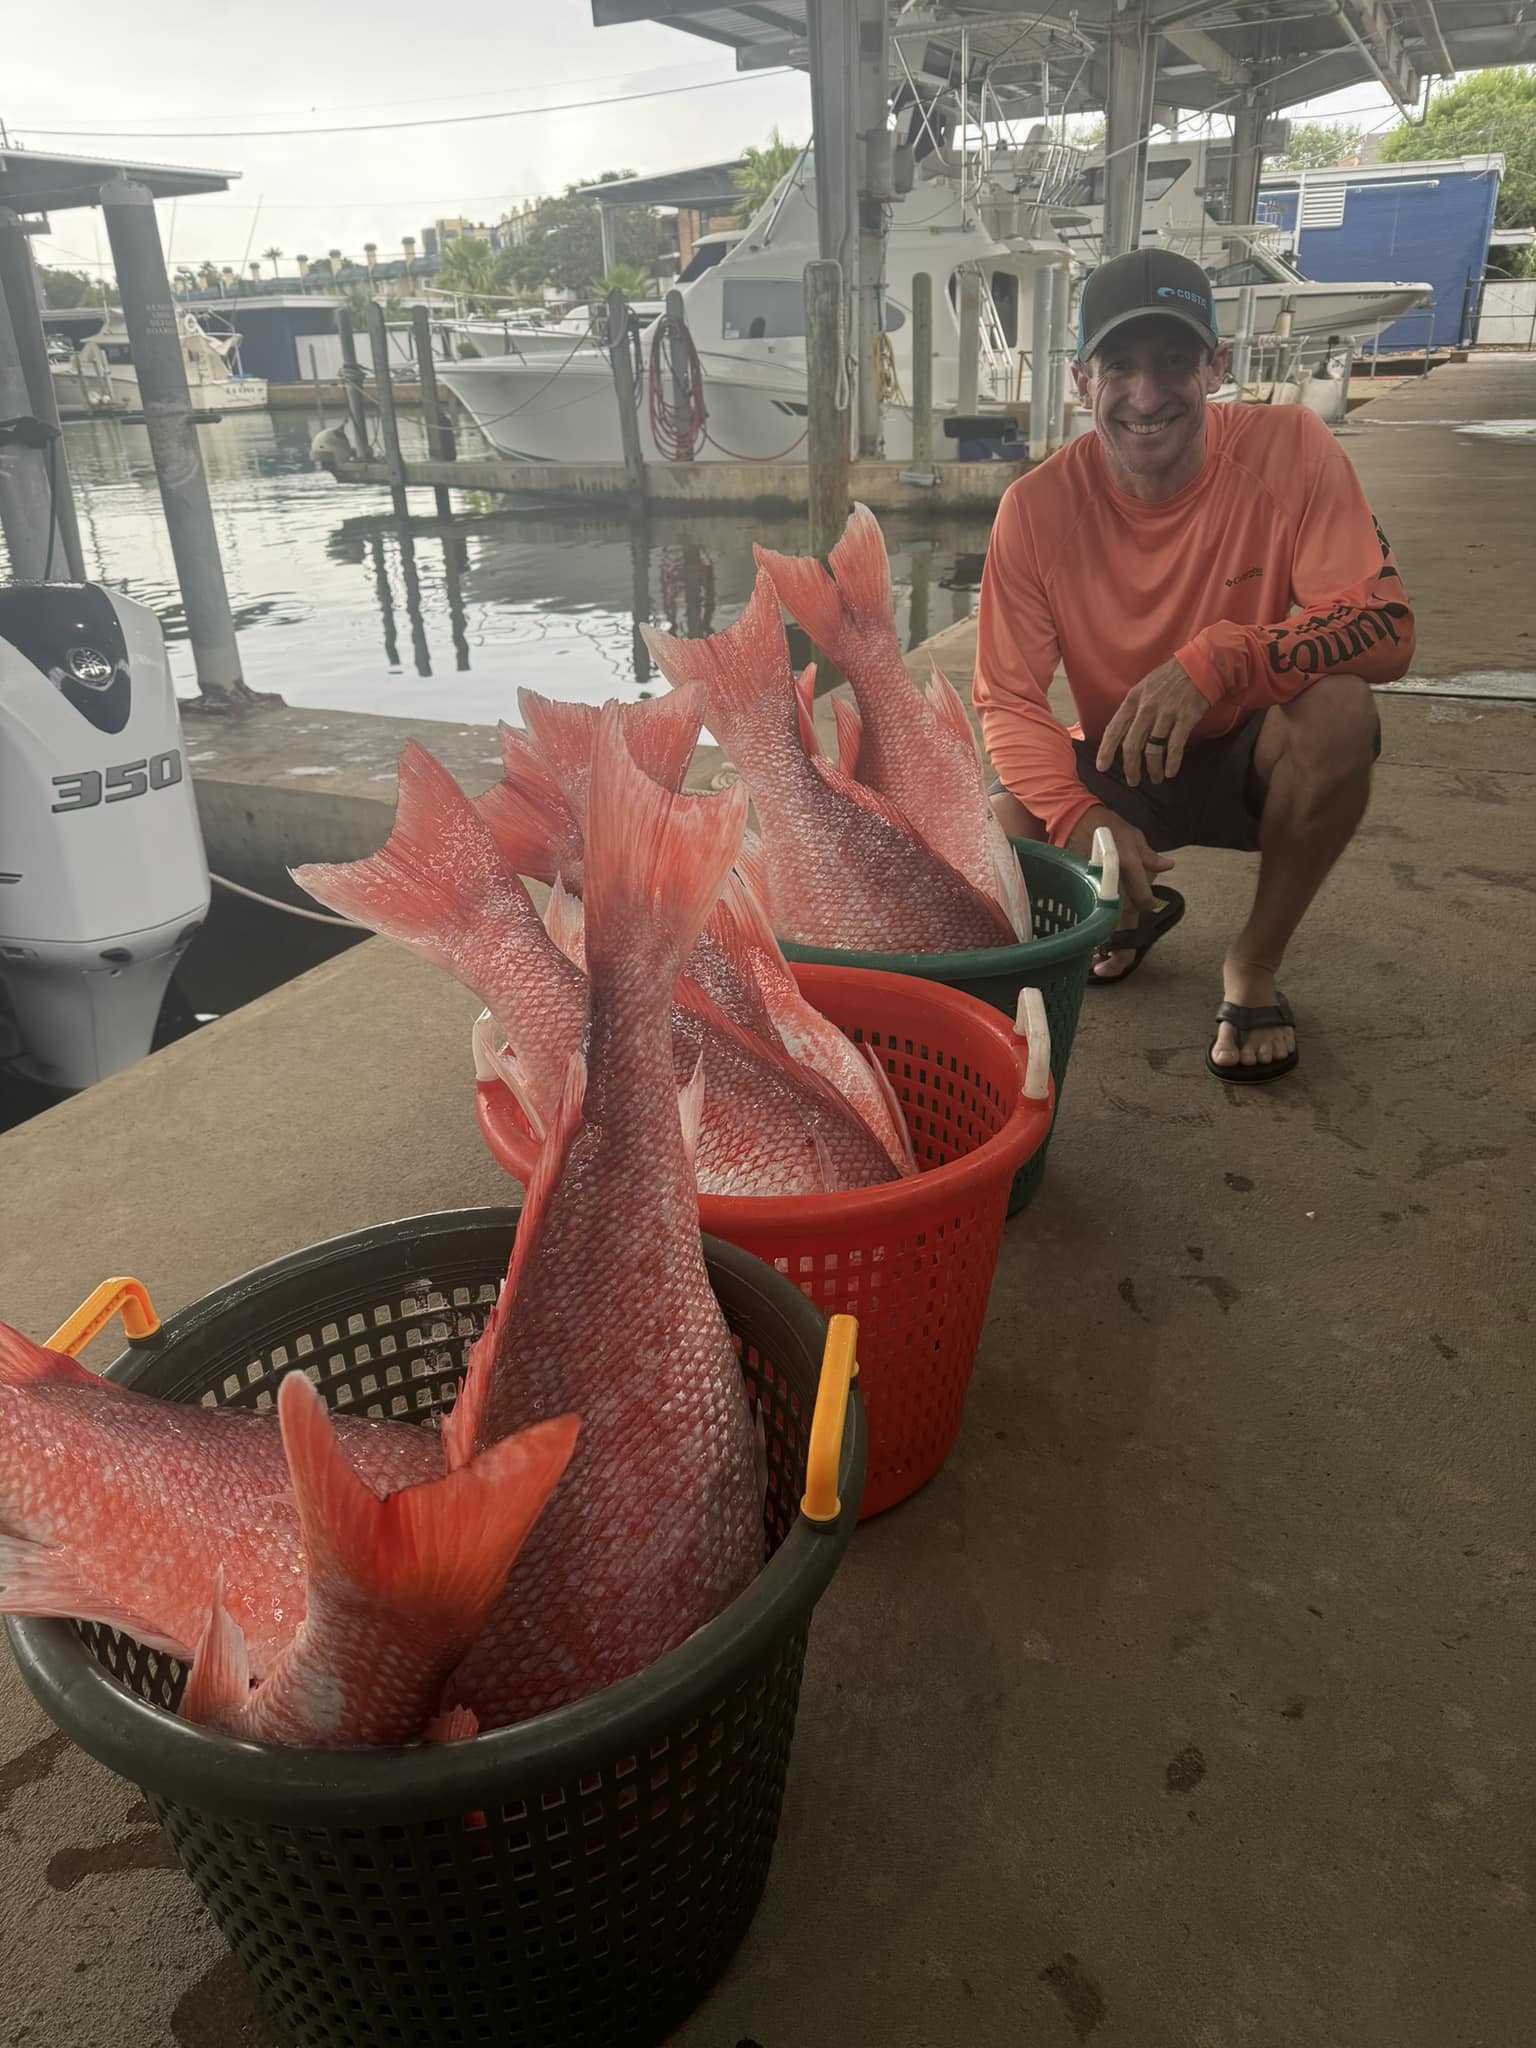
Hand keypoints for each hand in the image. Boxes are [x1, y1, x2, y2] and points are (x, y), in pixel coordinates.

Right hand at [1066, 805, 1173, 917]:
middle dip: (1133, 906)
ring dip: (1119, 904)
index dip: (1149, 903)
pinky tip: (1107, 890)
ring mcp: (1095, 879)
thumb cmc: (1107, 825)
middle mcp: (1111, 873)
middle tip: (1136, 899)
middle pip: (1126, 906)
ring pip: (1111, 904)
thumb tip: (1168, 866)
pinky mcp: (1084, 881)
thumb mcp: (1133, 835)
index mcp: (1127, 862)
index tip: (1150, 903)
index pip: (1142, 896)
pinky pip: (1098, 896)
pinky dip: (1105, 897)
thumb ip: (1150, 856)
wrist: (1075, 821)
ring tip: (1122, 895)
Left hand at [1095, 659, 1208, 787]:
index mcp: (1133, 699)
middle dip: (1130, 767)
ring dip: (1152, 768)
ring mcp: (1166, 713)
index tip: (1102, 767)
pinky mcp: (1185, 718)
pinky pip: (1175, 745)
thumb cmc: (1171, 677)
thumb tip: (1123, 731)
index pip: (1114, 729)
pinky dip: (1172, 762)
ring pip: (1152, 749)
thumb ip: (1134, 708)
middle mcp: (1147, 708)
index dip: (1106, 751)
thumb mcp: (1145, 686)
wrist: (1200, 664)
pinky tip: (1170, 772)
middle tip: (1132, 781)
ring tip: (1155, 778)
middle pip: (1132, 745)